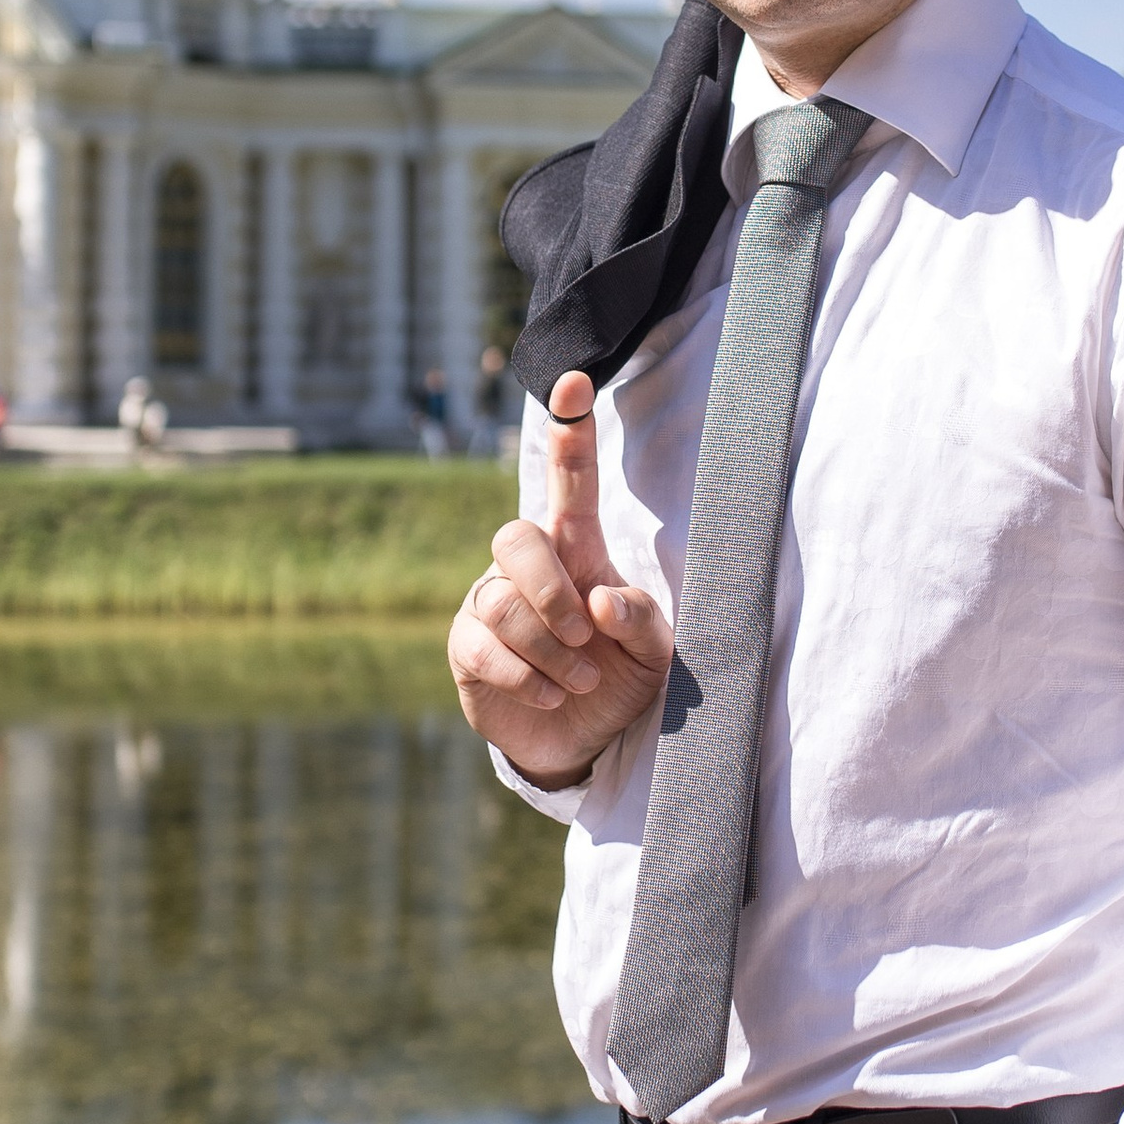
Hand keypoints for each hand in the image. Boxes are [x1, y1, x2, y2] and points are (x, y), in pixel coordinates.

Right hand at [449, 371, 675, 786]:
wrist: (582, 738)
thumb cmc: (620, 676)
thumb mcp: (656, 654)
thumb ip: (642, 622)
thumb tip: (600, 599)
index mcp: (578, 550)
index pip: (569, 482)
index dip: (570, 433)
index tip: (574, 384)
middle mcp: (527, 567)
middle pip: (517, 536)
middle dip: (550, 588)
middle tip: (586, 635)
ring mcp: (490, 602)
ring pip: (501, 601)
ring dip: (549, 647)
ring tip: (579, 677)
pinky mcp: (467, 646)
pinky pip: (482, 646)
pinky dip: (525, 675)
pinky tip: (550, 692)